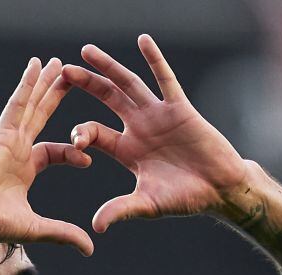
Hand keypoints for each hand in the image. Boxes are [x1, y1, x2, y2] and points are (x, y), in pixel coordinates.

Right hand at [0, 57, 94, 254]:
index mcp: (25, 167)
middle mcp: (17, 149)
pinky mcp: (1, 134)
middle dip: (56, 97)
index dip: (73, 152)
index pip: (55, 151)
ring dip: (44, 83)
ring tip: (57, 62)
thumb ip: (63, 234)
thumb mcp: (36, 228)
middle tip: (73, 77)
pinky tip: (36, 66)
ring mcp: (9, 139)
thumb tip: (89, 250)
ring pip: (31, 105)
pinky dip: (27, 84)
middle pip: (42, 116)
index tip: (88, 160)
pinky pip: (18, 103)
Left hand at [63, 35, 251, 232]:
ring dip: (108, 68)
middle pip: (106, 100)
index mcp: (126, 150)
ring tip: (86, 51)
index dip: (81, 133)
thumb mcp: (147, 204)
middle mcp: (139, 127)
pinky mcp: (179, 108)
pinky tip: (142, 41)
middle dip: (85, 85)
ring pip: (128, 85)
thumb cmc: (185, 198)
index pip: (94, 133)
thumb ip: (121, 210)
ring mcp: (158, 115)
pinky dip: (154, 60)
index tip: (74, 141)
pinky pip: (165, 80)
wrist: (220, 190)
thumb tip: (96, 227)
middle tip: (61, 72)